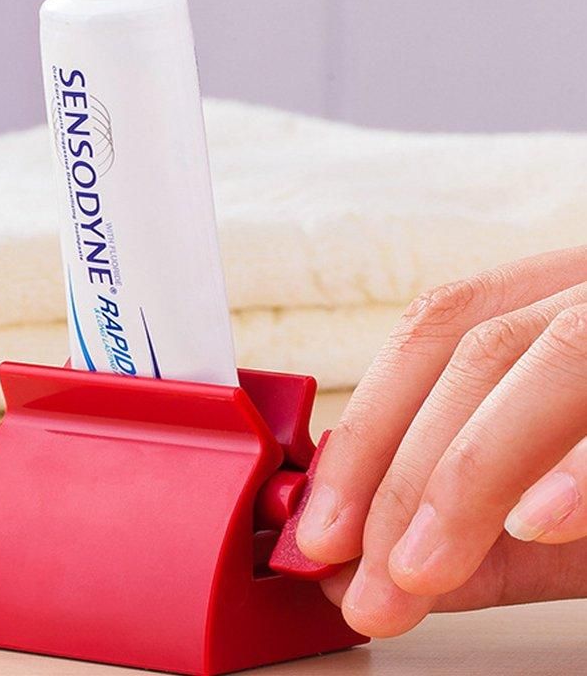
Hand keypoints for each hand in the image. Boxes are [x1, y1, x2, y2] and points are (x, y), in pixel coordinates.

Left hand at [296, 245, 586, 635]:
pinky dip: (582, 465)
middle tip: (363, 581)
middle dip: (400, 474)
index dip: (364, 430)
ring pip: (546, 355)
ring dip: (467, 474)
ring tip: (418, 573)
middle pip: (474, 352)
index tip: (318, 529)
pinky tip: (538, 527)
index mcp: (553, 297)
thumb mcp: (562, 505)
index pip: (431, 335)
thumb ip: (479, 534)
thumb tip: (371, 570)